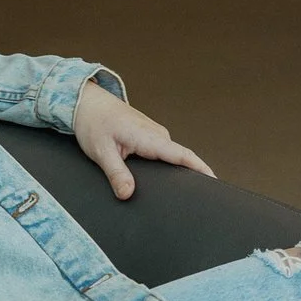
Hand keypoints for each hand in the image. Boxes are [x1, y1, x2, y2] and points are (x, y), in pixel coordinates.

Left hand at [72, 81, 214, 200]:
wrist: (86, 102)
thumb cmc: (93, 122)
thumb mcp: (102, 152)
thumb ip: (116, 174)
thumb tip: (128, 194)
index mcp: (149, 136)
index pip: (182, 154)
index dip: (200, 168)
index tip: (214, 180)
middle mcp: (156, 134)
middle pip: (180, 159)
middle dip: (190, 176)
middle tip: (194, 198)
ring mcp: (154, 134)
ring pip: (170, 156)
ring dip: (175, 170)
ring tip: (178, 191)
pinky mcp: (148, 136)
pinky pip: (163, 152)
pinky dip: (165, 164)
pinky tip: (160, 176)